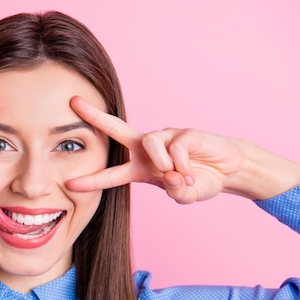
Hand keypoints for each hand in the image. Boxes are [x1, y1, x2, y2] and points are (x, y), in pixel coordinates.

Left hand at [67, 97, 250, 203]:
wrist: (229, 169)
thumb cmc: (201, 180)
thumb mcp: (186, 195)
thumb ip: (176, 192)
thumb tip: (170, 177)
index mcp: (141, 168)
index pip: (112, 174)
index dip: (92, 180)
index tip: (70, 183)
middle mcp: (148, 150)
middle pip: (117, 129)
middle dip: (96, 116)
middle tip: (75, 103)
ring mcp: (165, 138)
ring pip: (149, 142)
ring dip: (162, 162)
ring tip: (179, 177)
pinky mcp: (183, 132)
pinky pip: (176, 147)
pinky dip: (182, 164)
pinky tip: (191, 173)